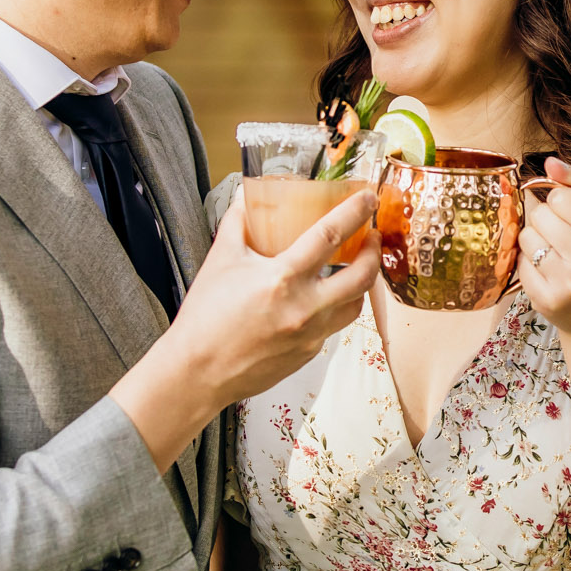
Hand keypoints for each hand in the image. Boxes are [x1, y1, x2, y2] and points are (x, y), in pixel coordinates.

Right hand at [175, 189, 378, 402]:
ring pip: (355, 305)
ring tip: (356, 267)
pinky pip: (332, 327)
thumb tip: (248, 197)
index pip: (330, 236)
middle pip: (361, 276)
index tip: (368, 198)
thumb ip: (238, 223)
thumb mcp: (220, 260)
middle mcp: (304, 308)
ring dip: (362, 283)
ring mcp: (310, 335)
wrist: (197, 372)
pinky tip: (323, 299)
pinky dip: (334, 308)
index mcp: (282, 279)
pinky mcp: (308, 354)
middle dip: (374, 252)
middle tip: (372, 236)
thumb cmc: (205, 317)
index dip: (354, 212)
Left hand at [516, 158, 570, 341]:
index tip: (570, 216)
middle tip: (563, 238)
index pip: (562, 198)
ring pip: (527, 237)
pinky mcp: (546, 301)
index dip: (561, 203)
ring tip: (556, 255)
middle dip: (547, 221)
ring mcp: (567, 283)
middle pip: (541, 215)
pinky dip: (529, 264)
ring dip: (536, 241)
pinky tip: (549, 273)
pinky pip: (520, 263)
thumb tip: (549, 162)